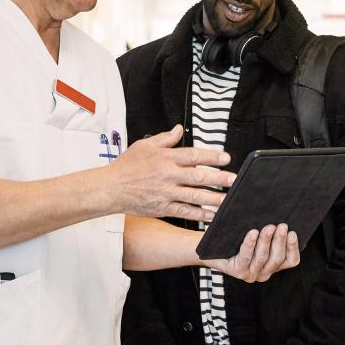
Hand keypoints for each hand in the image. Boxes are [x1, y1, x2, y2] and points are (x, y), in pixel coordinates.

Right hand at [106, 124, 236, 220]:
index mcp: (164, 158)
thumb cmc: (126, 166)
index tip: (226, 158)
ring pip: (194, 196)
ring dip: (213, 198)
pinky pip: (184, 212)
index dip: (211, 156)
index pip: (192, 155)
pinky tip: (211, 215)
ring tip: (228, 199)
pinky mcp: (162, 208)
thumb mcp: (144, 145)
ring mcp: (165, 193)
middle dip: (218, 178)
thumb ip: (164, 138)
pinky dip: (198, 214)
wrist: (110, 188)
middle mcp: (167, 175)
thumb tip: (179, 129)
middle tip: (233, 179)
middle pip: (197, 176)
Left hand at [204, 223, 299, 282]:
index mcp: (271, 265)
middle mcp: (263, 273)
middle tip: (282, 225)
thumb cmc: (235, 238)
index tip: (293, 232)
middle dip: (281, 241)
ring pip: (263, 257)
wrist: (210, 248)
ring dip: (267, 241)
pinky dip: (250, 244)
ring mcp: (250, 274)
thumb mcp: (254, 234)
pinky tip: (252, 233)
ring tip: (269, 227)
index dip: (293, 247)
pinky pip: (246, 256)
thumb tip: (278, 208)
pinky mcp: (237, 271)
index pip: (290, 261)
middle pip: (278, 258)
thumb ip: (267, 228)